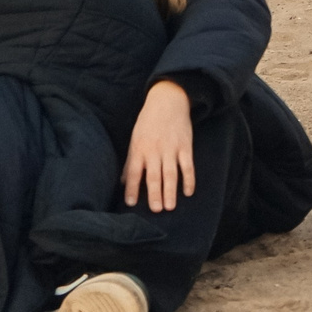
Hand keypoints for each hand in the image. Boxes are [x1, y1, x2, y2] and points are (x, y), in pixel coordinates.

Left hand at [120, 79, 194, 210]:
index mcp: (139, 148)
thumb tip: (122, 181)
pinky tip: (188, 192)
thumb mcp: (135, 138)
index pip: (133, 172)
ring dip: (170, 191)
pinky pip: (188, 166)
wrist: (167, 101)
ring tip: (170, 207)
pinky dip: (189, 180)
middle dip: (154, 194)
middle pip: (153, 176)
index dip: (132, 188)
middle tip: (156, 210)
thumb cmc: (148, 122)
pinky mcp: (185, 146)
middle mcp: (154, 150)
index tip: (130, 203)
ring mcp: (170, 149)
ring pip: (170, 174)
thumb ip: (131, 160)